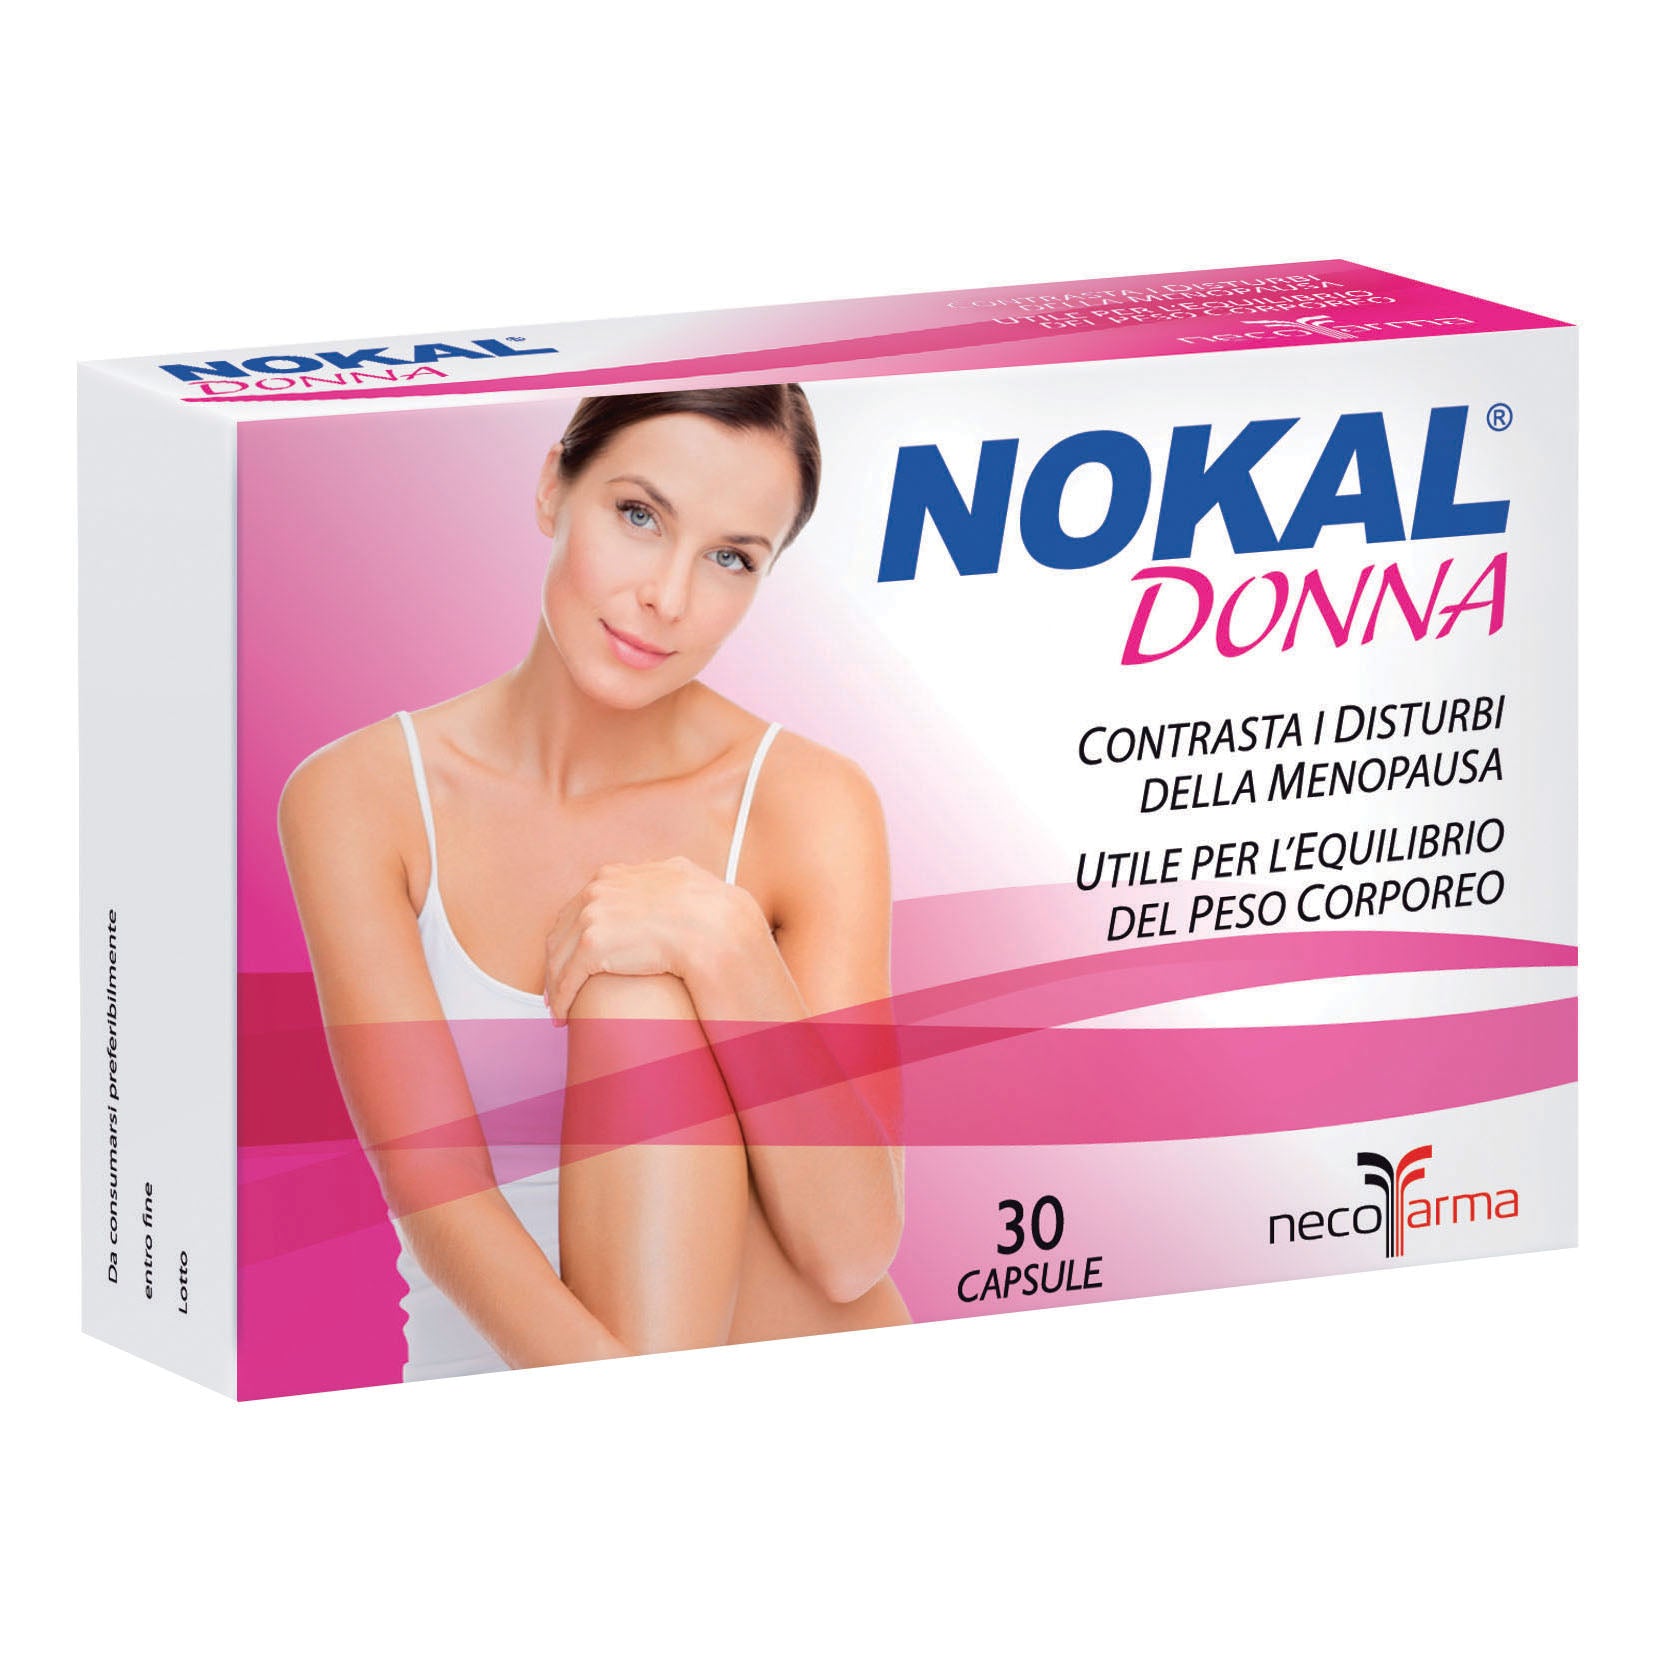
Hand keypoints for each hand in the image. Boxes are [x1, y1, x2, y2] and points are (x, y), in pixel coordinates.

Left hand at [542, 856, 767, 1019]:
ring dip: (556, 982)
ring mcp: (596, 911)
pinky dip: (561, 997)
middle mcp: (604, 885)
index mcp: (626, 873)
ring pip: (562, 952)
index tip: (575, 955)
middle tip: (557, 984)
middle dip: (560, 955)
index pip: (587, 901)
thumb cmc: (717, 921)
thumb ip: (672, 887)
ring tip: (557, 1006)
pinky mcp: (594, 941)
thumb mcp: (691, 887)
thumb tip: (675, 887)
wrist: (721, 930)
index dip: (577, 931)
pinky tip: (562, 1015)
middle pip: (566, 924)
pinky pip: (567, 975)